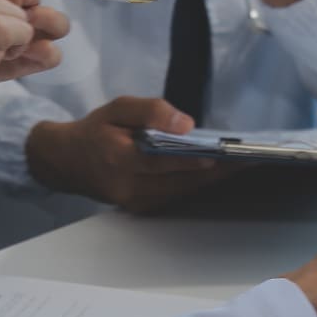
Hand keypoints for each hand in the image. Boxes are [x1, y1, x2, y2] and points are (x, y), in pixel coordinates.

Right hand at [25, 96, 230, 210]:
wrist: (66, 162)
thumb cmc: (94, 131)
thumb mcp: (116, 108)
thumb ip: (149, 111)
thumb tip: (186, 124)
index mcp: (120, 159)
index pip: (164, 160)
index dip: (196, 159)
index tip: (226, 154)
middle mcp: (128, 186)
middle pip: (182, 181)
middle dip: (216, 171)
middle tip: (249, 160)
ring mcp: (135, 202)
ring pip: (183, 192)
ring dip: (212, 180)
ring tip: (240, 165)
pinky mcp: (141, 208)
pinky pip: (176, 196)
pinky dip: (197, 184)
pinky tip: (217, 173)